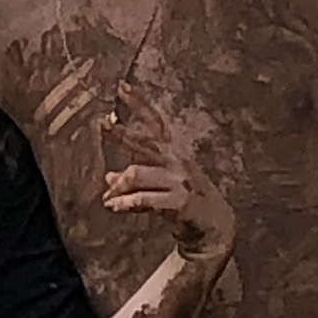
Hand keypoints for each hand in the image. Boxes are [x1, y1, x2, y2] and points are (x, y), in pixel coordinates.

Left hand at [100, 83, 234, 266]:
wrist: (215, 229)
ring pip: (136, 174)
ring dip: (119, 188)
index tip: (122, 87)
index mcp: (172, 154)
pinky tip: (114, 207)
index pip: (154, 122)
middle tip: (102, 124)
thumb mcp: (161, 187)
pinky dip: (126, 204)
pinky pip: (144, 199)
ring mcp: (179, 180)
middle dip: (122, 133)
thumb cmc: (187, 204)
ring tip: (109, 200)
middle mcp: (176, 161)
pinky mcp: (180, 201)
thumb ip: (136, 180)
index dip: (139, 104)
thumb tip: (108, 178)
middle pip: (144, 142)